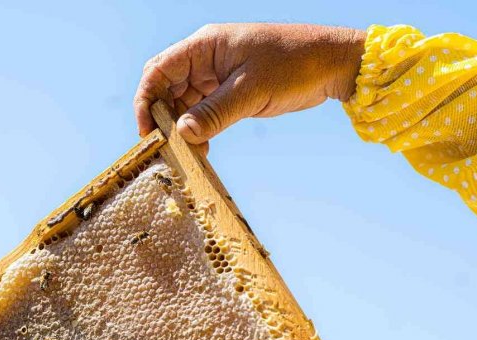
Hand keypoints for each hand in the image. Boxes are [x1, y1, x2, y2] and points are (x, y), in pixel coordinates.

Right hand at [134, 23, 364, 152]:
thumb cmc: (293, 66)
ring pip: (184, 103)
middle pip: (166, 88)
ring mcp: (217, 75)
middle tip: (166, 150)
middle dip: (161, 118)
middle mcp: (206, 58)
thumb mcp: (251, 91)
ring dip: (181, 129)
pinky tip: (203, 150)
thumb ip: (214, 113)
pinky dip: (199, 130)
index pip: (158, 70)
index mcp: (205, 46)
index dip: (146, 100)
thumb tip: (182, 134)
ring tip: (188, 155)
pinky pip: (203, 111)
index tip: (147, 132)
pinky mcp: (230, 91)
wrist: (330, 64)